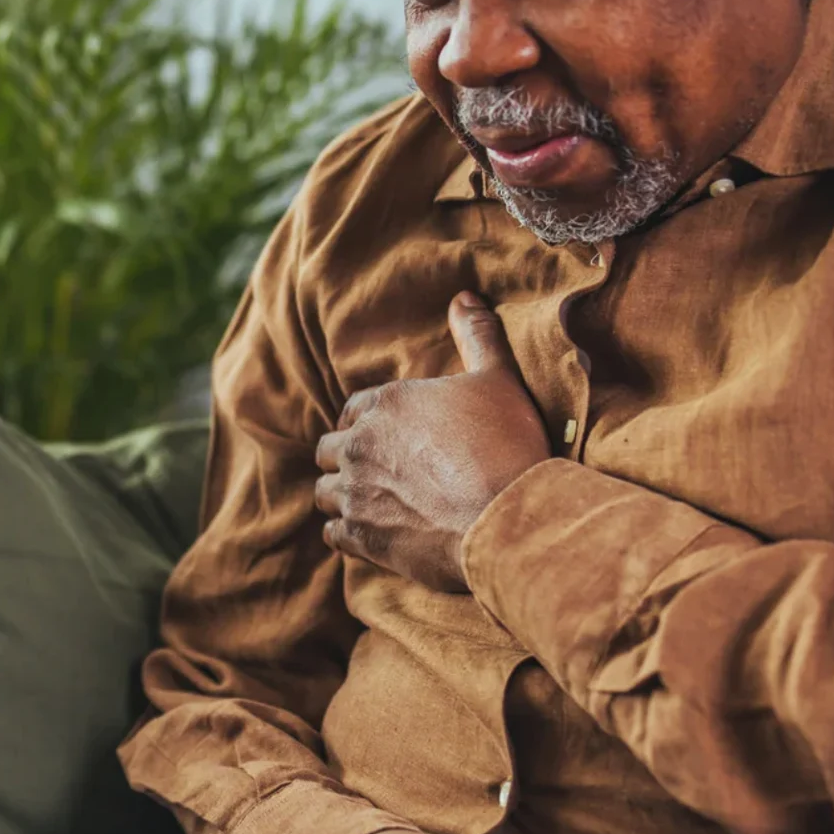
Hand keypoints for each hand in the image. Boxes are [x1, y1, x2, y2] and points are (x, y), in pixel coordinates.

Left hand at [315, 293, 550, 591]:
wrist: (508, 517)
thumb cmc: (508, 446)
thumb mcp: (499, 379)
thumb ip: (478, 336)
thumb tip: (465, 297)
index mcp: (388, 403)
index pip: (353, 409)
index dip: (365, 421)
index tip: (382, 436)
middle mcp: (361, 443)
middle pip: (329, 448)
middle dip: (347, 457)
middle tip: (375, 471)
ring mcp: (356, 491)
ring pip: (324, 491)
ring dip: (343, 494)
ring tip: (373, 503)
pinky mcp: (361, 537)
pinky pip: (332, 533)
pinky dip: (347, 534)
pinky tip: (371, 536)